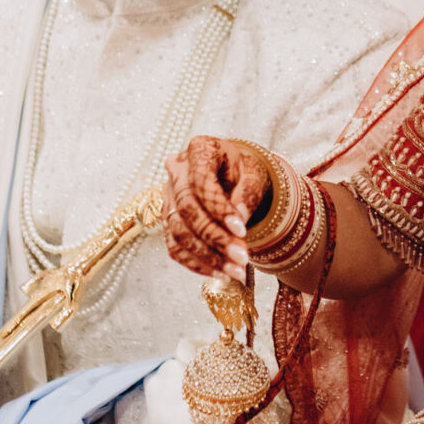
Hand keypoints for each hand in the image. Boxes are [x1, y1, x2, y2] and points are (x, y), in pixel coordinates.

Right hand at [166, 134, 274, 278]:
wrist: (233, 176)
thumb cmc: (244, 170)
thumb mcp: (255, 173)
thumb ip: (249, 193)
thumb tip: (239, 218)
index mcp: (199, 150)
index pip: (200, 181)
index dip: (218, 208)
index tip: (242, 230)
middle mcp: (176, 171)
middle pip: (186, 209)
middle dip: (214, 238)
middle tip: (242, 258)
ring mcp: (168, 196)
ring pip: (178, 232)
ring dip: (207, 256)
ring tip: (236, 272)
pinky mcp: (167, 220)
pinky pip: (175, 247)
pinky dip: (197, 264)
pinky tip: (220, 273)